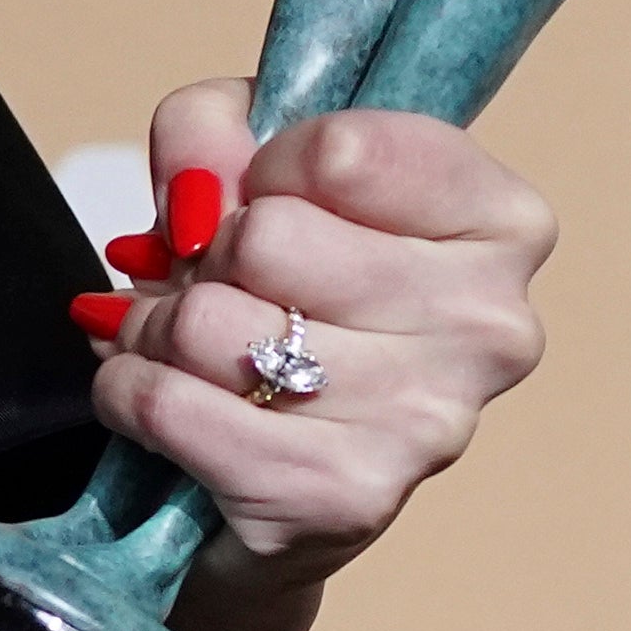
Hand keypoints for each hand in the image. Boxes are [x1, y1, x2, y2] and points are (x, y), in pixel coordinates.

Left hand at [85, 80, 553, 630]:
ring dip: (159, 327)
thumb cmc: (286, 296)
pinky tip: (162, 398)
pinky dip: (130, 389)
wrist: (275, 479)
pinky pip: (170, 403)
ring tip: (189, 345)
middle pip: (266, 237)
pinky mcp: (343, 500)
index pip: (338, 152)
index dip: (262, 167)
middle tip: (216, 285)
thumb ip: (214, 131)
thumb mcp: (253, 169)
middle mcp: (489, 326)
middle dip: (203, 256)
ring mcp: (426, 423)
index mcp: (500, 223)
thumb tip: (193, 194)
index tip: (266, 200)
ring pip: (209, 322)